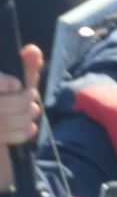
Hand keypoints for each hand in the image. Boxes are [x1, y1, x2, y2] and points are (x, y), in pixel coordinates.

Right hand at [0, 45, 42, 189]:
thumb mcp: (15, 87)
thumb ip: (24, 68)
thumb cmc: (7, 107)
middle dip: (20, 101)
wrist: (3, 145)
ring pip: (1, 121)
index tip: (17, 85)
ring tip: (32, 110)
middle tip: (31, 99)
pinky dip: (22, 133)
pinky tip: (29, 127)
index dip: (3, 83)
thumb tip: (33, 51)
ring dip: (24, 116)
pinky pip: (4, 137)